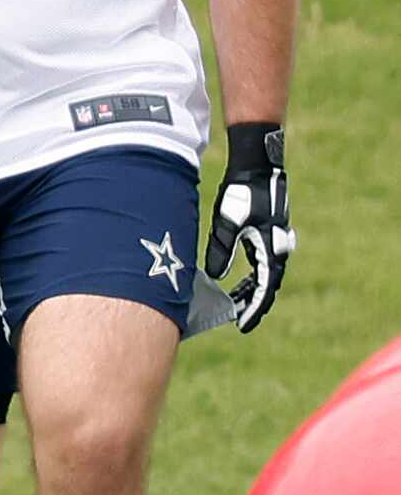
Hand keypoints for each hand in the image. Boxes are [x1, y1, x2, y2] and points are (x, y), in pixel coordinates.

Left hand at [205, 123, 294, 332]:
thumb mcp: (227, 222)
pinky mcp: (267, 235)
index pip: (263, 289)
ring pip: (263, 275)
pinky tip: (236, 282)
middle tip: (237, 320)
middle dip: (251, 303)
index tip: (242, 325)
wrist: (257, 169)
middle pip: (265, 285)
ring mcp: (274, 242)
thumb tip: (217, 276)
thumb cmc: (243, 194)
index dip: (253, 309)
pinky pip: (261, 263)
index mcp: (271, 249)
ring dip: (250, 290)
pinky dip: (250, 275)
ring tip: (234, 305)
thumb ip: (222, 249)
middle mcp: (277, 248)